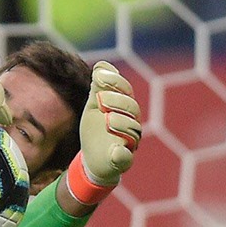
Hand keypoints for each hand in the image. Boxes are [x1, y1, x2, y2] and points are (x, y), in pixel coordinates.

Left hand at [66, 61, 141, 204]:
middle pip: (132, 109)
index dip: (115, 82)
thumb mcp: (93, 106)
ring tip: (107, 119)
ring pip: (133, 131)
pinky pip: (126, 158)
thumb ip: (98, 88)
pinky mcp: (122, 161)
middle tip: (100, 99)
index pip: (125, 90)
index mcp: (124, 108)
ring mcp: (128, 143)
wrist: (92, 158)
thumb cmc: (96, 129)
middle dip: (117, 101)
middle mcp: (131, 124)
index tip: (98, 77)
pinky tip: (116, 151)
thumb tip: (100, 66)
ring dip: (121, 123)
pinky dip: (122, 155)